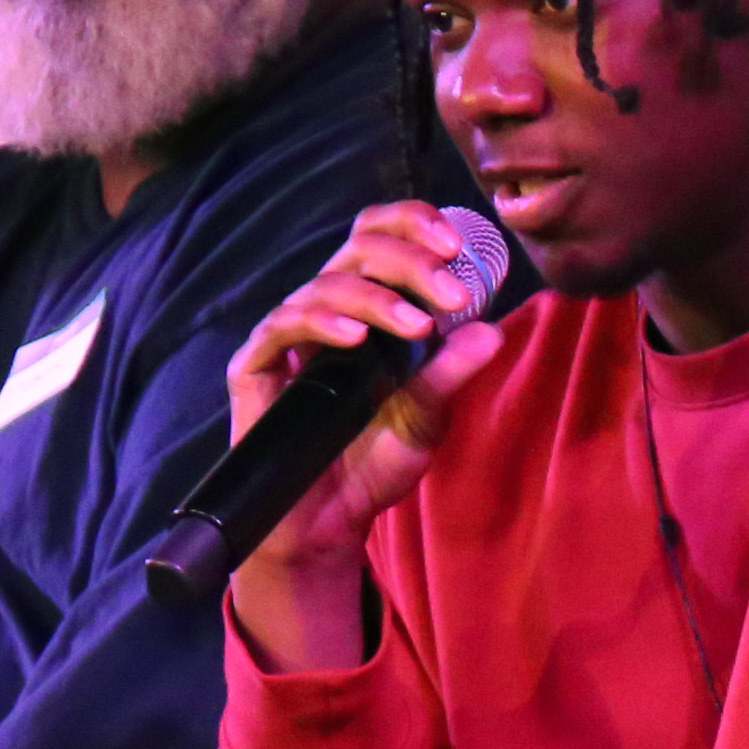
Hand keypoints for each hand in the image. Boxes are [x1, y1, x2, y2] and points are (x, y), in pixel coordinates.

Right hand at [220, 204, 518, 678]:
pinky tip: (355, 338)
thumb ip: (452, 374)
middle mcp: (328, 309)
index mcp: (370, 306)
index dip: (415, 224)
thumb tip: (493, 330)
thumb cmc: (373, 465)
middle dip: (411, 261)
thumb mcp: (427, 419)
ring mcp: (289, 335)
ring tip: (419, 327)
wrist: (326, 524)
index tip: (456, 244)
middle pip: (360, 247)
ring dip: (379, 298)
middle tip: (451, 293)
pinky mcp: (255, 365)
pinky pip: (283, 325)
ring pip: (328, 284)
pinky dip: (322, 322)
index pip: (385, 237)